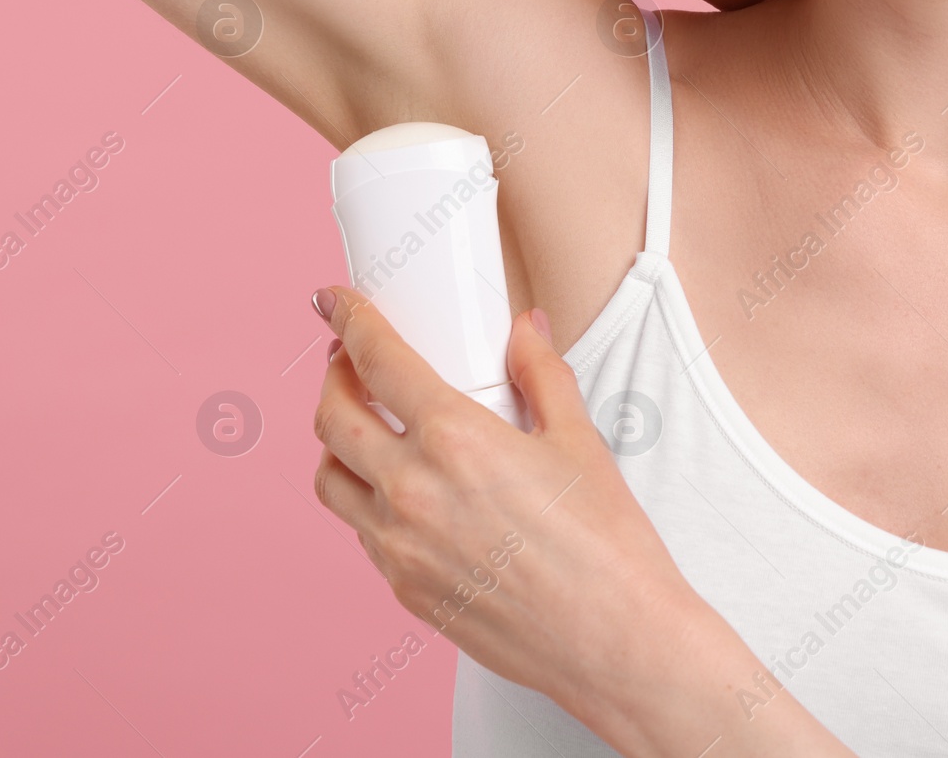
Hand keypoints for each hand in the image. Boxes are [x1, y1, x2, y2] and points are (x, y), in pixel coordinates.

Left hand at [307, 285, 697, 717]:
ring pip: (329, 479)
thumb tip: (526, 331)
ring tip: (370, 430)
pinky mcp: (403, 590)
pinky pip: (361, 533)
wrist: (618, 644)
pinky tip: (404, 493)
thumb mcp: (578, 442)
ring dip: (338, 445)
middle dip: (333, 379)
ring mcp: (399, 547)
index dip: (347, 320)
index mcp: (454, 439)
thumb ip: (541, 374)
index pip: (375, 359)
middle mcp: (411, 491)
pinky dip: (367, 502)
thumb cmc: (608, 549)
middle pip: (330, 417)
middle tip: (352, 365)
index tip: (334, 302)